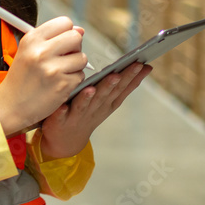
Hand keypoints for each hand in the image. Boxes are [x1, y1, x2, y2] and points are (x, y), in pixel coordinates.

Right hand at [0, 17, 87, 135]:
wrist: (11, 105)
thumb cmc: (22, 77)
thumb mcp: (28, 51)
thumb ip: (53, 38)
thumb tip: (80, 30)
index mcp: (32, 39)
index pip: (64, 22)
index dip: (67, 32)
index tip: (62, 42)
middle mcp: (41, 51)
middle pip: (76, 37)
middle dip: (74, 47)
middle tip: (64, 57)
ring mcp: (52, 69)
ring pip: (82, 58)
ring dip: (75, 66)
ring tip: (59, 72)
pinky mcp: (62, 85)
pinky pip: (81, 76)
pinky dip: (73, 80)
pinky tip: (59, 84)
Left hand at [38, 62, 152, 159]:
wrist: (67, 140)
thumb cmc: (90, 113)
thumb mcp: (110, 100)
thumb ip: (123, 84)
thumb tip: (144, 66)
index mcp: (107, 103)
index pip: (120, 88)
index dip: (130, 77)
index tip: (140, 64)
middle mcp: (94, 109)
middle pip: (103, 96)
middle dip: (110, 85)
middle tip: (117, 74)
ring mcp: (78, 115)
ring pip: (84, 105)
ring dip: (88, 98)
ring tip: (91, 88)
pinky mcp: (61, 120)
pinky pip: (61, 115)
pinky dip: (63, 112)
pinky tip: (63, 107)